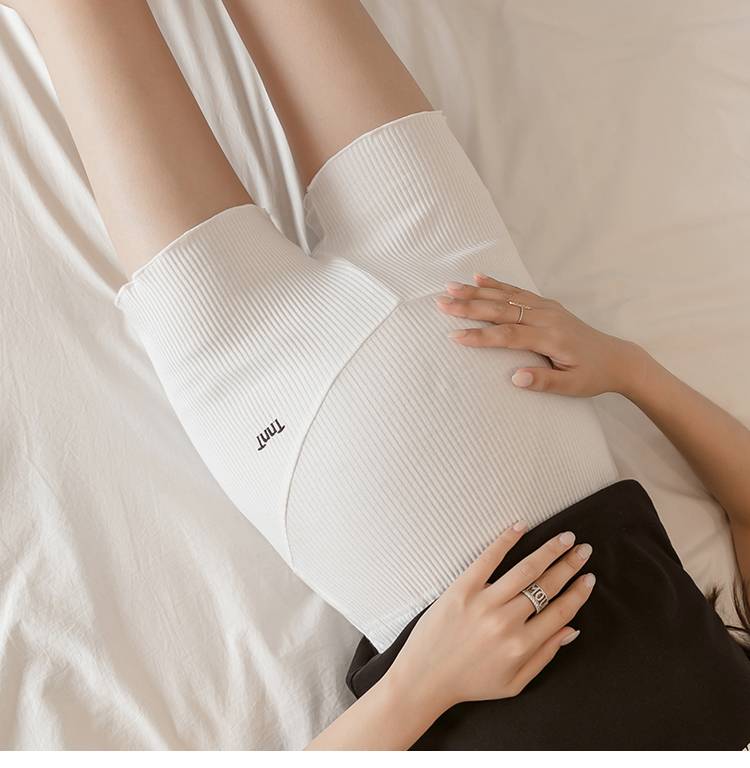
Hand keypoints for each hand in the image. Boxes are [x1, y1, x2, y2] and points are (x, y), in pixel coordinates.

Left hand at [384, 521, 594, 712]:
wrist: (425, 677)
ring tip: (565, 538)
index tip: (589, 578)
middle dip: (569, 565)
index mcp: (522, 646)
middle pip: (547, 586)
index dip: (578, 593)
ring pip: (525, 570)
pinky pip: (487, 559)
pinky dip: (505, 540)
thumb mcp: (514, 682)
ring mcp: (484, 602)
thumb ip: (544, 656)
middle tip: (583, 549)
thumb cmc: (471, 682)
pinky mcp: (461, 588)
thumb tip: (571, 630)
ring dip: (549, 550)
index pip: (560, 611)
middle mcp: (506, 622)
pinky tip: (521, 527)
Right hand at [435, 273, 648, 397]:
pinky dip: (496, 283)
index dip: (480, 336)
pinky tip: (478, 277)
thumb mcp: (571, 386)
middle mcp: (546, 317)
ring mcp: (546, 307)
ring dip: (476, 291)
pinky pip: (517, 291)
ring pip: (505, 296)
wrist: (616, 358)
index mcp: (550, 338)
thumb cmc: (592, 375)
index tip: (455, 336)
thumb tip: (515, 378)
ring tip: (450, 287)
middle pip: (500, 309)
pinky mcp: (547, 305)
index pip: (507, 335)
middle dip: (468, 306)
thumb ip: (543, 382)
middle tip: (441, 303)